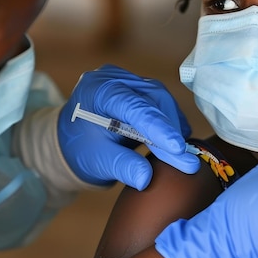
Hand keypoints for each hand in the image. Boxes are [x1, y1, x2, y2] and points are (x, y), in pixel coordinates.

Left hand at [58, 65, 199, 189]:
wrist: (72, 140)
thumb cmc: (81, 150)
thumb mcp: (98, 161)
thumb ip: (122, 167)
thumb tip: (147, 178)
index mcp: (96, 91)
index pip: (132, 106)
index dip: (158, 127)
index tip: (178, 149)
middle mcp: (112, 78)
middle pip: (151, 98)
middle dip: (169, 129)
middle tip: (185, 160)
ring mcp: (126, 80)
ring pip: (160, 98)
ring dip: (172, 125)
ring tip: (180, 153)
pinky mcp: (138, 87)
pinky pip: (161, 101)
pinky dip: (170, 121)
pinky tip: (177, 141)